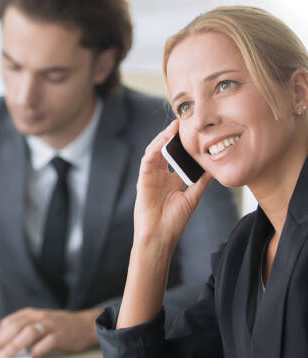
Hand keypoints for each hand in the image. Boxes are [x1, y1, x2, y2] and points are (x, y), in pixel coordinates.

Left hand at [0, 307, 102, 357]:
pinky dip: (39, 349)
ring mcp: (50, 325)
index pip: (9, 322)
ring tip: (7, 355)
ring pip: (30, 332)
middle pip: (17, 326)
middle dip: (3, 341)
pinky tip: (32, 356)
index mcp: (30, 314)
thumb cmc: (56, 327)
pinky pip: (49, 341)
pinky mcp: (62, 335)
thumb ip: (10, 332)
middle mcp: (39, 317)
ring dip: (16, 344)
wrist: (83, 325)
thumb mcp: (32, 325)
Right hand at [115, 120, 212, 329]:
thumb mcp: (193, 197)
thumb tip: (214, 167)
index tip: (195, 130)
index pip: (178, 156)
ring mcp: (151, 176)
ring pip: (156, 150)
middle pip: (166, 149)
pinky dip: (155, 148)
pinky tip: (164, 140)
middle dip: (173, 135)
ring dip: (164, 137)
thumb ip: (201, 181)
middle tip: (184, 121)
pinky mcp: (143, 178)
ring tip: (175, 126)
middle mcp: (161, 175)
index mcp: (172, 179)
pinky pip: (148, 159)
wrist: (159, 236)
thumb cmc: (174, 221)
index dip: (184, 143)